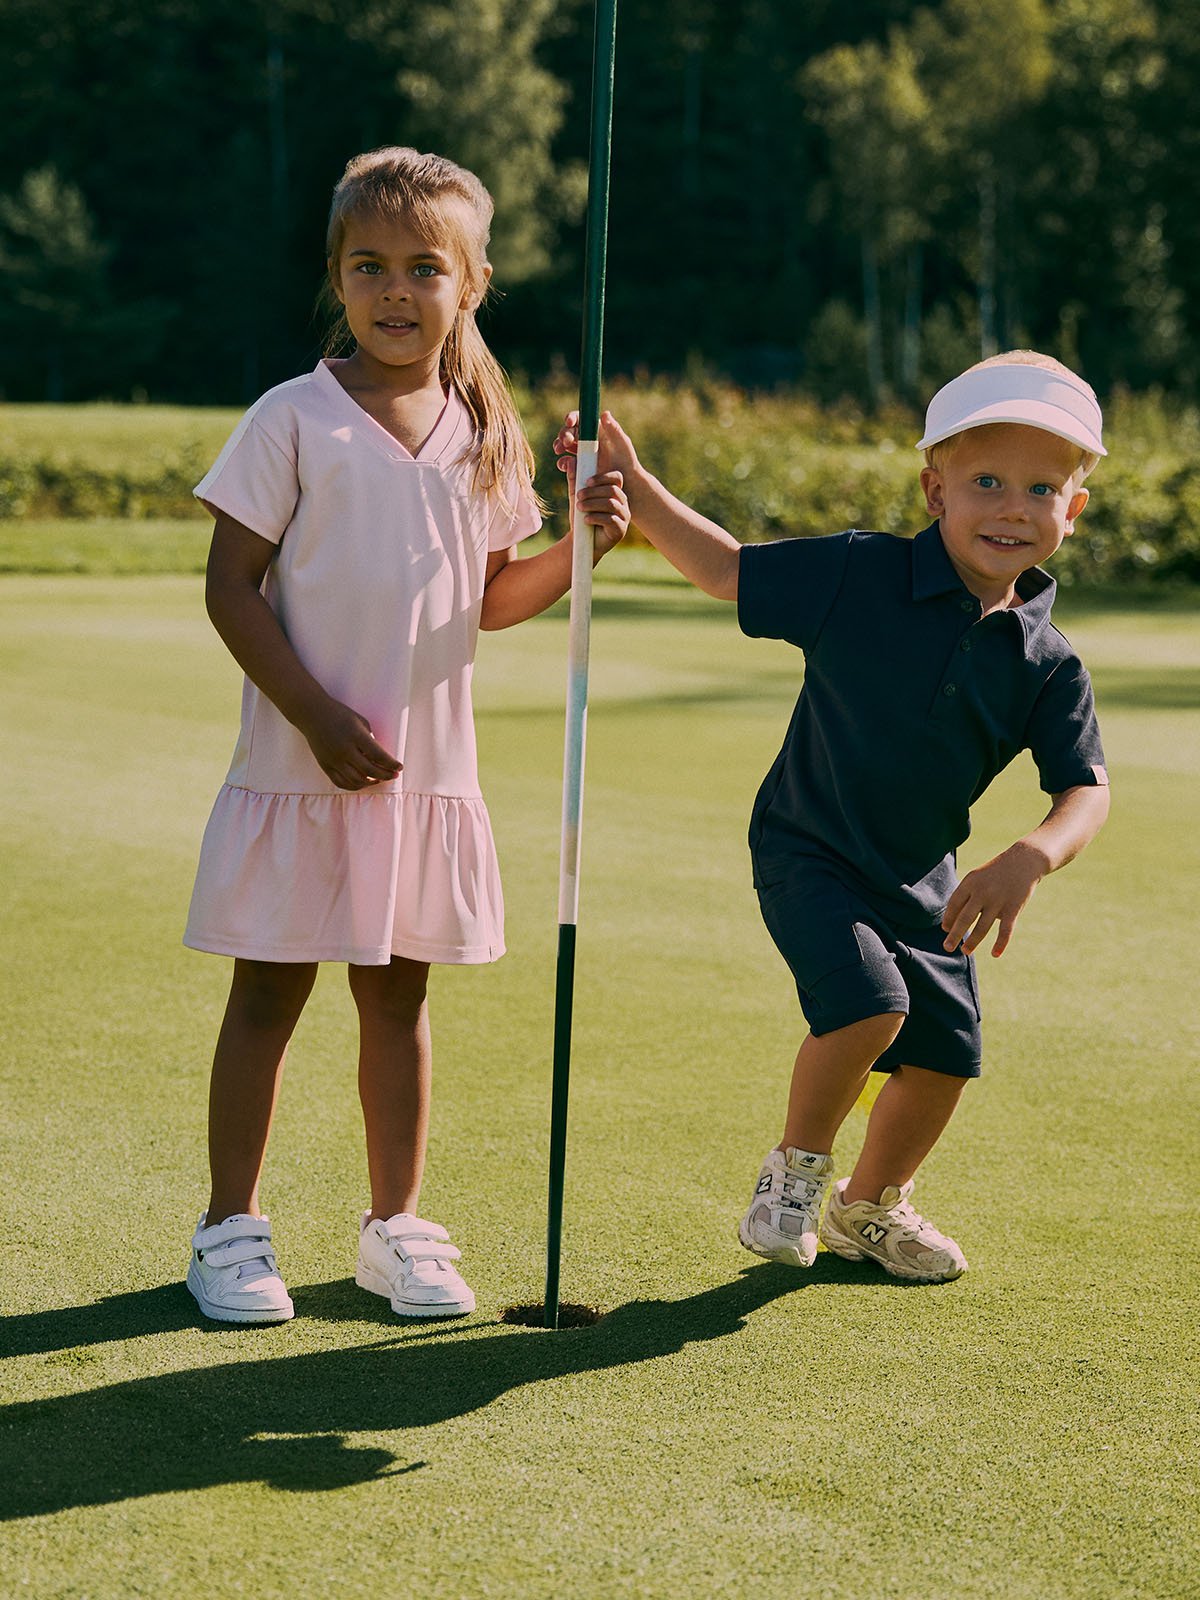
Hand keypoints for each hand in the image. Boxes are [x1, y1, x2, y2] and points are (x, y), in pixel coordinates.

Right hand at [299, 697, 401, 790]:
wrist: (312, 714)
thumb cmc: (340, 714)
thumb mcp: (360, 722)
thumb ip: (370, 740)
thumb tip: (380, 758)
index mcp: (356, 736)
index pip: (379, 756)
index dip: (391, 764)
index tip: (399, 767)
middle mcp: (345, 750)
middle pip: (370, 771)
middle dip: (385, 775)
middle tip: (393, 775)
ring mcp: (334, 760)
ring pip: (356, 781)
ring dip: (371, 783)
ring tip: (379, 779)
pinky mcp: (325, 765)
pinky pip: (341, 782)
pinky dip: (354, 786)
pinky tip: (363, 782)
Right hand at [554, 409, 641, 482]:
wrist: (626, 481)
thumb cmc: (627, 459)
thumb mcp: (622, 443)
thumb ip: (614, 429)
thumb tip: (604, 413)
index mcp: (595, 429)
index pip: (580, 419)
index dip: (572, 418)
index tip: (569, 423)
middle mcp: (586, 439)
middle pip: (569, 431)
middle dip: (563, 434)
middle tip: (565, 442)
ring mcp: (581, 452)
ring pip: (564, 445)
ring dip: (559, 446)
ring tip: (559, 451)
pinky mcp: (578, 466)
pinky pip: (566, 462)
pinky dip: (562, 462)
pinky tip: (564, 466)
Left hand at [563, 460, 629, 556]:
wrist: (581, 543)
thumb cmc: (581, 519)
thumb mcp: (576, 497)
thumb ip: (574, 480)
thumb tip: (570, 461)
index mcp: (615, 493)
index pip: (616, 478)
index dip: (603, 477)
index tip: (587, 481)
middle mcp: (623, 504)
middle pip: (613, 490)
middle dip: (594, 492)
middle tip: (578, 495)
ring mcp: (624, 518)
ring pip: (612, 504)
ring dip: (593, 504)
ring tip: (579, 507)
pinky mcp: (620, 531)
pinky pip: (611, 520)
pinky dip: (596, 518)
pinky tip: (585, 520)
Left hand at [941, 840, 1049, 957]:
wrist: (1024, 861)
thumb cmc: (996, 872)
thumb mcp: (977, 877)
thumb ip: (966, 896)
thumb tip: (953, 921)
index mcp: (970, 882)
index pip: (954, 904)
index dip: (948, 919)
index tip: (945, 929)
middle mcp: (982, 892)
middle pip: (964, 919)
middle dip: (954, 935)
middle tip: (947, 947)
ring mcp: (998, 901)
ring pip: (982, 927)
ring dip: (972, 942)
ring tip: (965, 951)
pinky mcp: (1013, 908)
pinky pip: (1005, 930)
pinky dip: (1001, 944)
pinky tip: (995, 954)